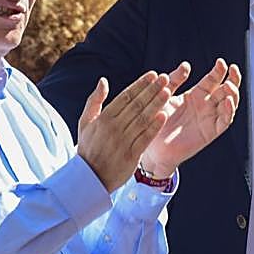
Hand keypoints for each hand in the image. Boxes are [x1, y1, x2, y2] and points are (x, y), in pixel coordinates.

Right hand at [76, 71, 173, 192]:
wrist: (89, 178)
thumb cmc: (88, 147)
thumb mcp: (85, 122)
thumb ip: (95, 101)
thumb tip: (103, 80)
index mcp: (103, 118)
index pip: (125, 97)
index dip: (140, 84)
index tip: (152, 75)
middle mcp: (114, 128)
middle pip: (136, 105)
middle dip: (152, 90)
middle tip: (165, 78)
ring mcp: (123, 142)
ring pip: (143, 119)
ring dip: (156, 104)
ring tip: (168, 92)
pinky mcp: (131, 155)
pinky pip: (145, 138)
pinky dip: (154, 127)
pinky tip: (164, 115)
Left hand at [140, 59, 240, 176]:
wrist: (154, 147)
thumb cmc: (158, 121)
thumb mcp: (165, 96)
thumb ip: (175, 81)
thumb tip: (186, 65)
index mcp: (196, 95)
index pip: (213, 80)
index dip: (219, 71)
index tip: (221, 62)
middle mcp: (206, 106)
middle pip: (226, 90)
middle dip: (232, 79)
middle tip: (233, 69)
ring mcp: (210, 118)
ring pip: (229, 104)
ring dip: (233, 94)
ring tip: (229, 86)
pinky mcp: (211, 132)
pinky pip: (224, 121)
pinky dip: (229, 111)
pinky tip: (227, 101)